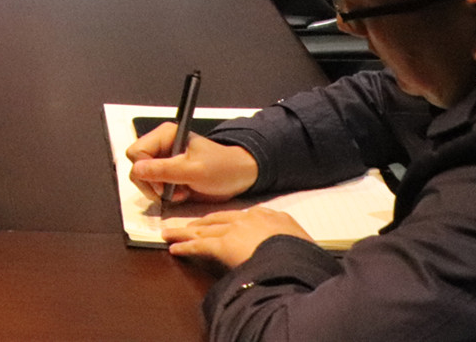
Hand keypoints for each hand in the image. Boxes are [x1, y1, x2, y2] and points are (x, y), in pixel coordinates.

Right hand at [126, 126, 259, 204]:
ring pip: (142, 177)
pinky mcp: (167, 173)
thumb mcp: (194, 170)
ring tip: (179, 193)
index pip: (136, 152)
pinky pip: (152, 185)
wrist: (238, 177)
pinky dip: (164, 194)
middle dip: (150, 183)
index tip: (163, 187)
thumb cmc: (221, 168)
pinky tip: (181, 194)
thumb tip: (136, 170)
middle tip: (170, 193)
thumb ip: (164, 170)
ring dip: (158, 190)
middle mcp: (160, 145)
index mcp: (165, 135)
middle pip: (136, 165)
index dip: (145, 171)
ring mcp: (163, 159)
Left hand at [164, 207, 311, 269]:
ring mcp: (234, 230)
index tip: (221, 223)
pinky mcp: (222, 245)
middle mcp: (249, 219)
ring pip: (205, 231)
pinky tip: (173, 248)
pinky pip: (199, 246)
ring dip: (186, 233)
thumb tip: (291, 253)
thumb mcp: (302, 244)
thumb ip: (289, 243)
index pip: (244, 217)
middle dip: (203, 223)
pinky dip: (185, 248)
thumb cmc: (304, 255)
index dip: (229, 221)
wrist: (295, 257)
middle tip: (190, 226)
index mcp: (271, 217)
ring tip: (171, 233)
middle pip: (220, 220)